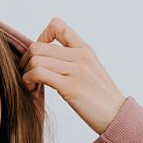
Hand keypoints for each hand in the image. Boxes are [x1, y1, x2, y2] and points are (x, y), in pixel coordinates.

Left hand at [16, 18, 126, 135]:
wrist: (117, 116)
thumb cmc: (100, 98)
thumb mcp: (90, 71)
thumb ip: (72, 60)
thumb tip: (46, 59)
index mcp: (84, 49)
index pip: (57, 25)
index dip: (41, 37)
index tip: (39, 56)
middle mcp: (80, 56)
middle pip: (38, 46)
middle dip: (25, 60)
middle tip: (27, 74)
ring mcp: (76, 70)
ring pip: (36, 59)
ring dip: (25, 73)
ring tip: (31, 85)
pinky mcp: (71, 87)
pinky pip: (39, 73)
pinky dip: (28, 81)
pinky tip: (33, 89)